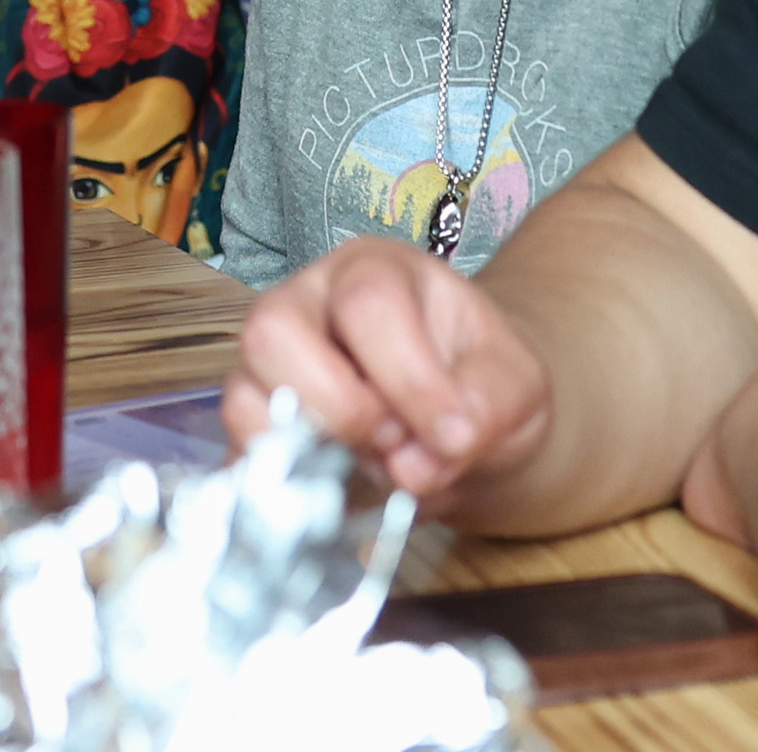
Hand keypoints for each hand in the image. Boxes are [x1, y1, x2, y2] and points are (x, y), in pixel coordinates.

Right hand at [228, 235, 554, 497]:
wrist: (465, 423)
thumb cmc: (483, 386)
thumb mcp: (518, 385)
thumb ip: (488, 407)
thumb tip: (422, 460)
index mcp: (377, 272)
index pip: (368, 303)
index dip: (408, 379)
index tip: (452, 436)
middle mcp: (308, 303)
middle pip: (273, 330)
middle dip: (340, 407)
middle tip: (395, 442)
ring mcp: (271, 364)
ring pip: (243, 393)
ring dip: (309, 448)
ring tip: (367, 464)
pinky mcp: (258, 423)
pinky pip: (238, 452)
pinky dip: (283, 481)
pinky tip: (337, 486)